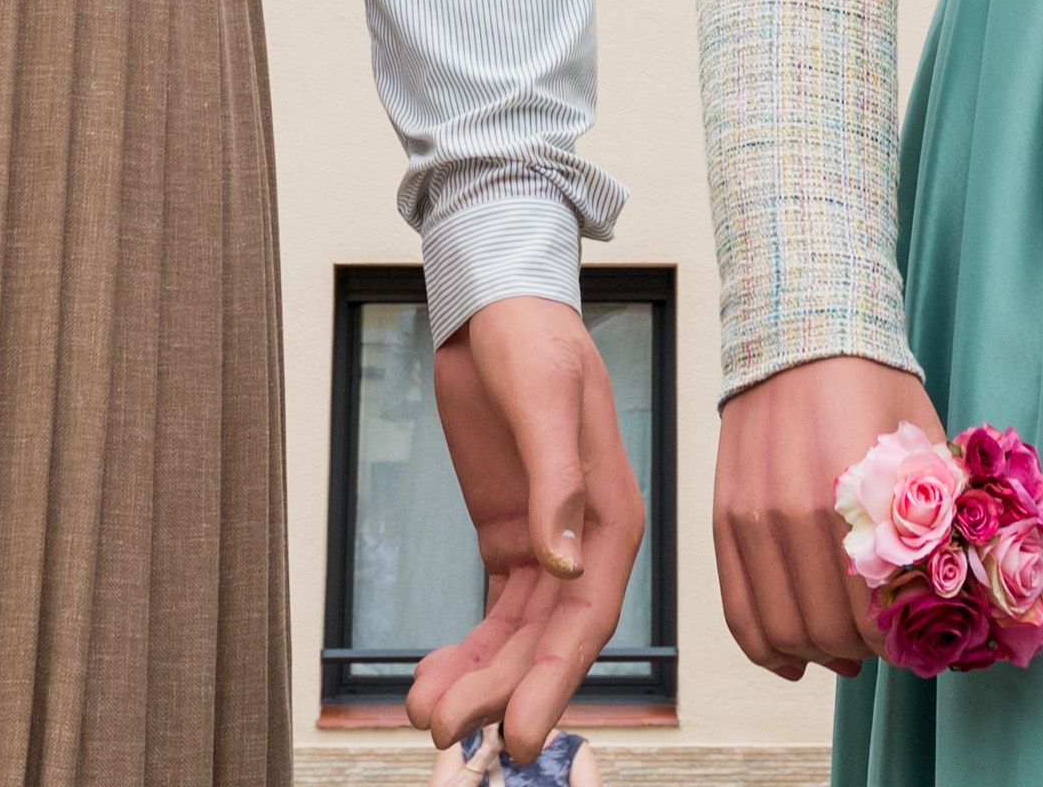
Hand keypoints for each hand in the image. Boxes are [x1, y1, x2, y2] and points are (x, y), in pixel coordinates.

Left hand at [409, 296, 643, 763]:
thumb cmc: (535, 341)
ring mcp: (546, 545)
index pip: (586, 619)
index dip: (554, 681)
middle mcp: (587, 544)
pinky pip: (492, 611)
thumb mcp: (546, 401)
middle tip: (448, 735)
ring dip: (477, 679)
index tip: (520, 732)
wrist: (496, 308)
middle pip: (546, 641)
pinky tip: (431, 678)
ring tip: (428, 716)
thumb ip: (557, 487)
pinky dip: (465, 648)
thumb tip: (563, 566)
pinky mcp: (508, 537)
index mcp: (614, 518)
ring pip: (516, 636)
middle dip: (501, 692)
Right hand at [710, 353, 938, 680]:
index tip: (923, 638)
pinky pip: (739, 614)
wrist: (800, 331)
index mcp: (854, 494)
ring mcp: (751, 518)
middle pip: (831, 632)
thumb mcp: (924, 446)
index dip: (905, 641)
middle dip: (866, 652)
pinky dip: (768, 652)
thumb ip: (941, 518)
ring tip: (849, 653)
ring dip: (821, 656)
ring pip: (785, 632)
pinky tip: (797, 662)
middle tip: (889, 643)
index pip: (878, 612)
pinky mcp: (723, 519)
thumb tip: (965, 593)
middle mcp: (794, 512)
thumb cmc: (874, 386)